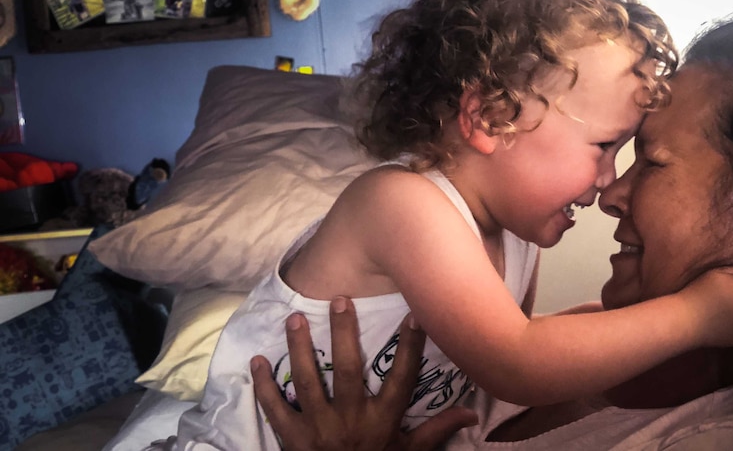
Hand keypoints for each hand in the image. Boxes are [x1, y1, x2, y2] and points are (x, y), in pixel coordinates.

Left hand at [250, 296, 477, 450]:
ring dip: (300, 349)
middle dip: (343, 333)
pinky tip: (257, 360)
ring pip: (308, 381)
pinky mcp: (291, 438)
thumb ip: (437, 431)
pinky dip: (264, 385)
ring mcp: (318, 427)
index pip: (401, 378)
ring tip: (295, 317)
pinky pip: (275, 408)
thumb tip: (472, 413)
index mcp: (382, 420)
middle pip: (348, 369)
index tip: (414, 315)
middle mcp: (350, 419)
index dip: (409, 347)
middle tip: (339, 299)